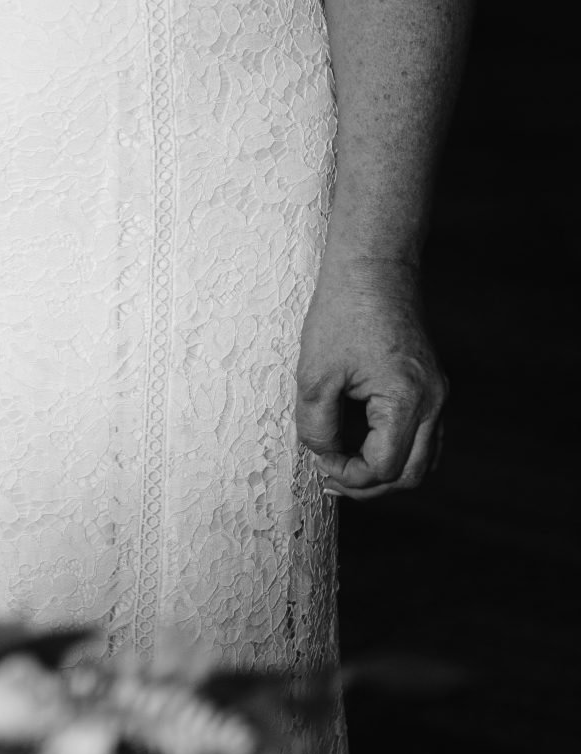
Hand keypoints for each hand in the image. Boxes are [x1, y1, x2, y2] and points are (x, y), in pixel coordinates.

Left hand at [294, 259, 446, 499]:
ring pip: (423, 458)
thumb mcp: (315, 376)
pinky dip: (395, 449)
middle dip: (369, 484)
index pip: (383, 467)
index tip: (317, 461)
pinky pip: (423, 435)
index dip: (346, 474)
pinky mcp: (431, 385)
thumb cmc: (342, 314)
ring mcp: (438, 394)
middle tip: (331, 481)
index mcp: (407, 401)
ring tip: (343, 466)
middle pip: (412, 474)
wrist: (374, 268)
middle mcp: (434, 402)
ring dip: (385, 470)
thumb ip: (316, 426)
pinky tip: (360, 443)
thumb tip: (323, 455)